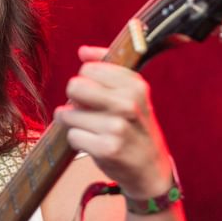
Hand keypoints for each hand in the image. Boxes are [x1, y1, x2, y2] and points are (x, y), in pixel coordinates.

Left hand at [55, 45, 172, 197]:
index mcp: (135, 85)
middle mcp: (128, 103)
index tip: (97, 95)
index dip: (86, 82)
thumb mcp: (133, 95)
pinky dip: (77, 140)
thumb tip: (83, 51)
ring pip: (70, 113)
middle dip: (75, 100)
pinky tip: (93, 143)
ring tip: (93, 130)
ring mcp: (117, 127)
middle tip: (88, 111)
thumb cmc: (137, 129)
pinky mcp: (107, 148)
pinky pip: (72, 135)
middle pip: (75, 86)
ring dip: (75, 123)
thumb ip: (107, 68)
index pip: (88, 69)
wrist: (151, 169)